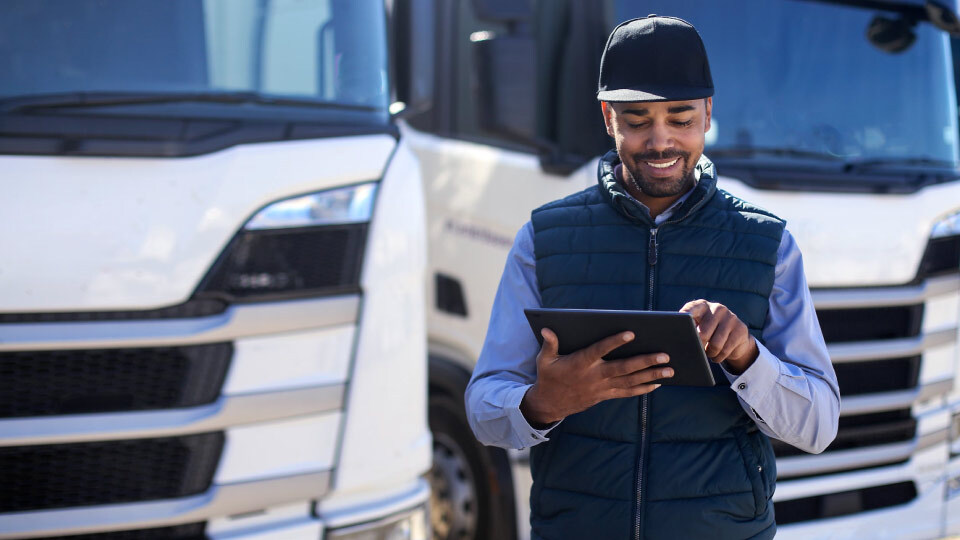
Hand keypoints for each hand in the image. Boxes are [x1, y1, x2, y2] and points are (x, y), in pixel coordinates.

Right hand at [520, 328, 670, 425]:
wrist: (550, 405)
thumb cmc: (549, 377)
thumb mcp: (544, 360)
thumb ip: (549, 344)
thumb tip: (547, 328)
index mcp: (580, 363)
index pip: (600, 350)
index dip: (615, 342)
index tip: (631, 333)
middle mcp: (594, 376)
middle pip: (623, 368)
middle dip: (645, 362)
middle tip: (665, 355)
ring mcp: (602, 388)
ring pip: (630, 382)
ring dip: (651, 376)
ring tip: (670, 370)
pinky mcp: (605, 396)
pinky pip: (628, 393)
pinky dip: (643, 388)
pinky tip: (658, 383)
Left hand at [680, 299, 758, 374]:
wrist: (736, 337)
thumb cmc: (710, 332)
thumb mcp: (698, 327)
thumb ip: (688, 329)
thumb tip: (676, 340)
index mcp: (702, 306)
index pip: (691, 309)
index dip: (684, 317)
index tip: (679, 324)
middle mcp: (717, 308)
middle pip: (703, 333)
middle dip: (699, 346)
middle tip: (698, 350)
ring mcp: (730, 317)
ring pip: (716, 344)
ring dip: (709, 353)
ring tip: (708, 353)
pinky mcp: (740, 329)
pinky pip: (726, 350)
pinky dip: (719, 357)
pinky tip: (717, 356)